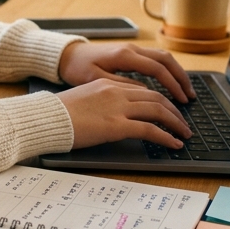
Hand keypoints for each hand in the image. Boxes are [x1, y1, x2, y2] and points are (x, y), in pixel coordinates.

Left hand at [57, 42, 195, 102]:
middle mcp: (131, 49)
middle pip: (166, 59)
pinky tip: (171, 83)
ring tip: (185, 91)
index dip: (172, 85)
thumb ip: (121, 85)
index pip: (157, 68)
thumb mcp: (96, 80)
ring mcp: (132, 49)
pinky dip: (167, 70)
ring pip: (163, 57)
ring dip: (176, 73)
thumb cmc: (77, 69)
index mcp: (124, 56)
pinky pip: (155, 58)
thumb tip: (145, 93)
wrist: (67, 55)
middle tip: (190, 96)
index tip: (181, 100)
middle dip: (181, 78)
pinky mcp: (130, 53)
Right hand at [57, 78, 191, 148]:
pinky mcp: (115, 125)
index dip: (161, 100)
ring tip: (184, 134)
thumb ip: (103, 102)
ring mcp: (117, 108)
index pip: (143, 89)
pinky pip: (149, 129)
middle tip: (183, 123)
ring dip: (175, 123)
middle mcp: (116, 92)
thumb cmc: (58, 113)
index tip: (169, 110)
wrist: (45, 118)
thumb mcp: (84, 100)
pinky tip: (173, 144)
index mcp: (108, 84)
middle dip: (174, 111)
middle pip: (156, 97)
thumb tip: (114, 115)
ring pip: (158, 110)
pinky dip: (165, 137)